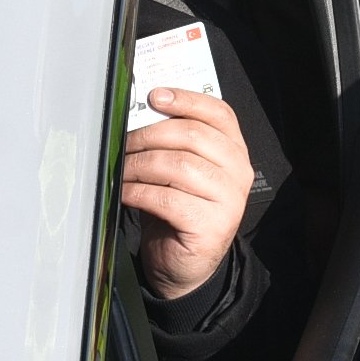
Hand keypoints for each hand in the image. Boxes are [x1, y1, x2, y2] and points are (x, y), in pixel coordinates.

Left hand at [122, 89, 251, 302]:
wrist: (185, 264)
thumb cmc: (179, 210)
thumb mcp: (181, 170)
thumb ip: (174, 142)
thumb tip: (140, 112)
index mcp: (234, 152)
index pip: (218, 113)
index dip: (185, 100)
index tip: (154, 96)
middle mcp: (238, 173)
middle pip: (192, 136)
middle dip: (149, 135)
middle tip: (124, 142)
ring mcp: (229, 201)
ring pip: (178, 165)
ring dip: (140, 164)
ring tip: (121, 169)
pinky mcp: (211, 226)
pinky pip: (167, 198)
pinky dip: (139, 191)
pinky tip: (125, 191)